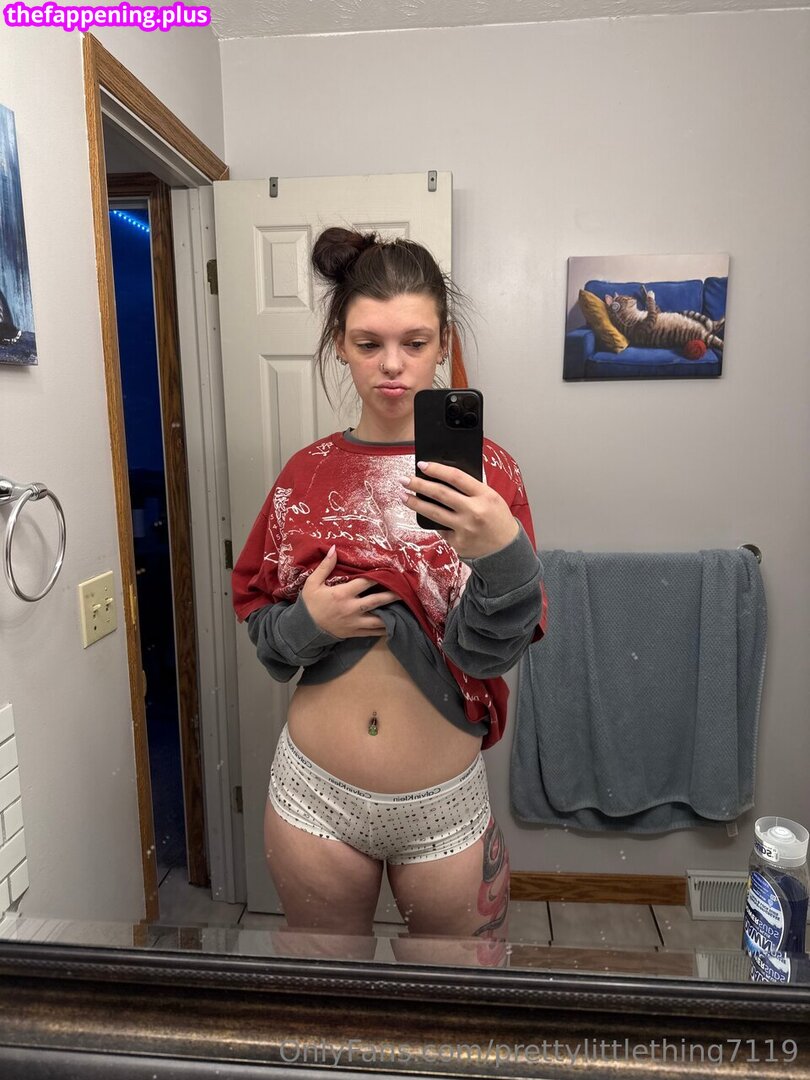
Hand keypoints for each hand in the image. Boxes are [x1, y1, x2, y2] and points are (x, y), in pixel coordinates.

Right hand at [301, 546, 398, 638]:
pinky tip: (394, 624)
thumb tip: (334, 549)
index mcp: (342, 594)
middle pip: (377, 601)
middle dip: (392, 595)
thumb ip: (325, 566)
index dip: (378, 576)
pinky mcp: (355, 633)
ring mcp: (354, 623)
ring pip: (378, 619)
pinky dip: (385, 628)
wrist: (304, 629)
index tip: (390, 571)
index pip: (365, 582)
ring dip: (392, 614)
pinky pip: (373, 632)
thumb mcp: (313, 583)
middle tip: (405, 590)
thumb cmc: (310, 604)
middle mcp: (351, 608)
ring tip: (404, 608)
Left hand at [399, 461, 518, 559]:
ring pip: (433, 512)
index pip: (456, 477)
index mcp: (485, 496)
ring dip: (415, 503)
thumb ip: (472, 488)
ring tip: (403, 496)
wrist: (506, 550)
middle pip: (440, 494)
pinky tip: (427, 517)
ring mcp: (464, 529)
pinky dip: (433, 522)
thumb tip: (444, 477)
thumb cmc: (498, 520)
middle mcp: (474, 512)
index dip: (436, 469)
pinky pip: (440, 529)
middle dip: (418, 485)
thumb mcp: (492, 498)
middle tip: (404, 479)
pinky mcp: (457, 543)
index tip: (422, 465)